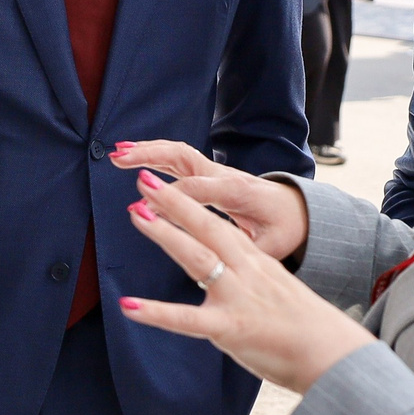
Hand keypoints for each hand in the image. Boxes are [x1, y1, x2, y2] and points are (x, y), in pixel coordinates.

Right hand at [107, 140, 308, 260]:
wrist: (296, 208)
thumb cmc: (283, 229)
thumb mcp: (272, 245)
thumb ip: (249, 252)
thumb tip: (227, 264)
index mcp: (237, 192)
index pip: (197, 189)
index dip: (170, 198)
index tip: (142, 209)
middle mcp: (224, 175)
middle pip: (183, 158)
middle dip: (151, 156)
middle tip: (122, 160)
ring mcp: (215, 170)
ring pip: (177, 153)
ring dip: (146, 150)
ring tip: (117, 153)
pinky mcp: (208, 172)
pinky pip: (177, 158)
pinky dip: (153, 154)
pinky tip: (129, 155)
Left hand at [120, 170, 375, 393]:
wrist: (333, 353)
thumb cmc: (308, 329)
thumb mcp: (278, 291)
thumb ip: (251, 282)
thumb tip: (231, 283)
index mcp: (256, 261)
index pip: (218, 225)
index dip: (190, 204)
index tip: (164, 187)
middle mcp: (246, 270)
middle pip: (206, 226)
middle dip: (174, 201)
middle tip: (144, 182)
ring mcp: (237, 296)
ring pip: (196, 256)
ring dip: (164, 233)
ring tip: (136, 214)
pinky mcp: (231, 326)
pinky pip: (186, 318)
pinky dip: (156, 312)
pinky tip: (128, 306)